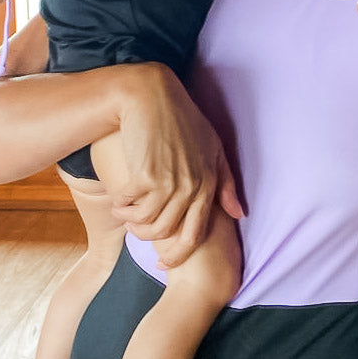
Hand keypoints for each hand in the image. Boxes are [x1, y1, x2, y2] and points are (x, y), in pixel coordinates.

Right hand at [109, 66, 243, 267]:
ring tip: (125, 214)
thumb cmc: (184, 120)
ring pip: (145, 223)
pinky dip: (120, 206)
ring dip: (131, 223)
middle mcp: (191, 187)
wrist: (152, 95)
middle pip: (165, 234)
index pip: (194, 235)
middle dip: (147, 239)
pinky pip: (128, 205)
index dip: (177, 255)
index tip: (162, 263)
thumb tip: (239, 214)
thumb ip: (226, 183)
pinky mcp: (145, 174)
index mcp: (208, 184)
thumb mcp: (213, 148)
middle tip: (135, 231)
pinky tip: (118, 199)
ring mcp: (168, 182)